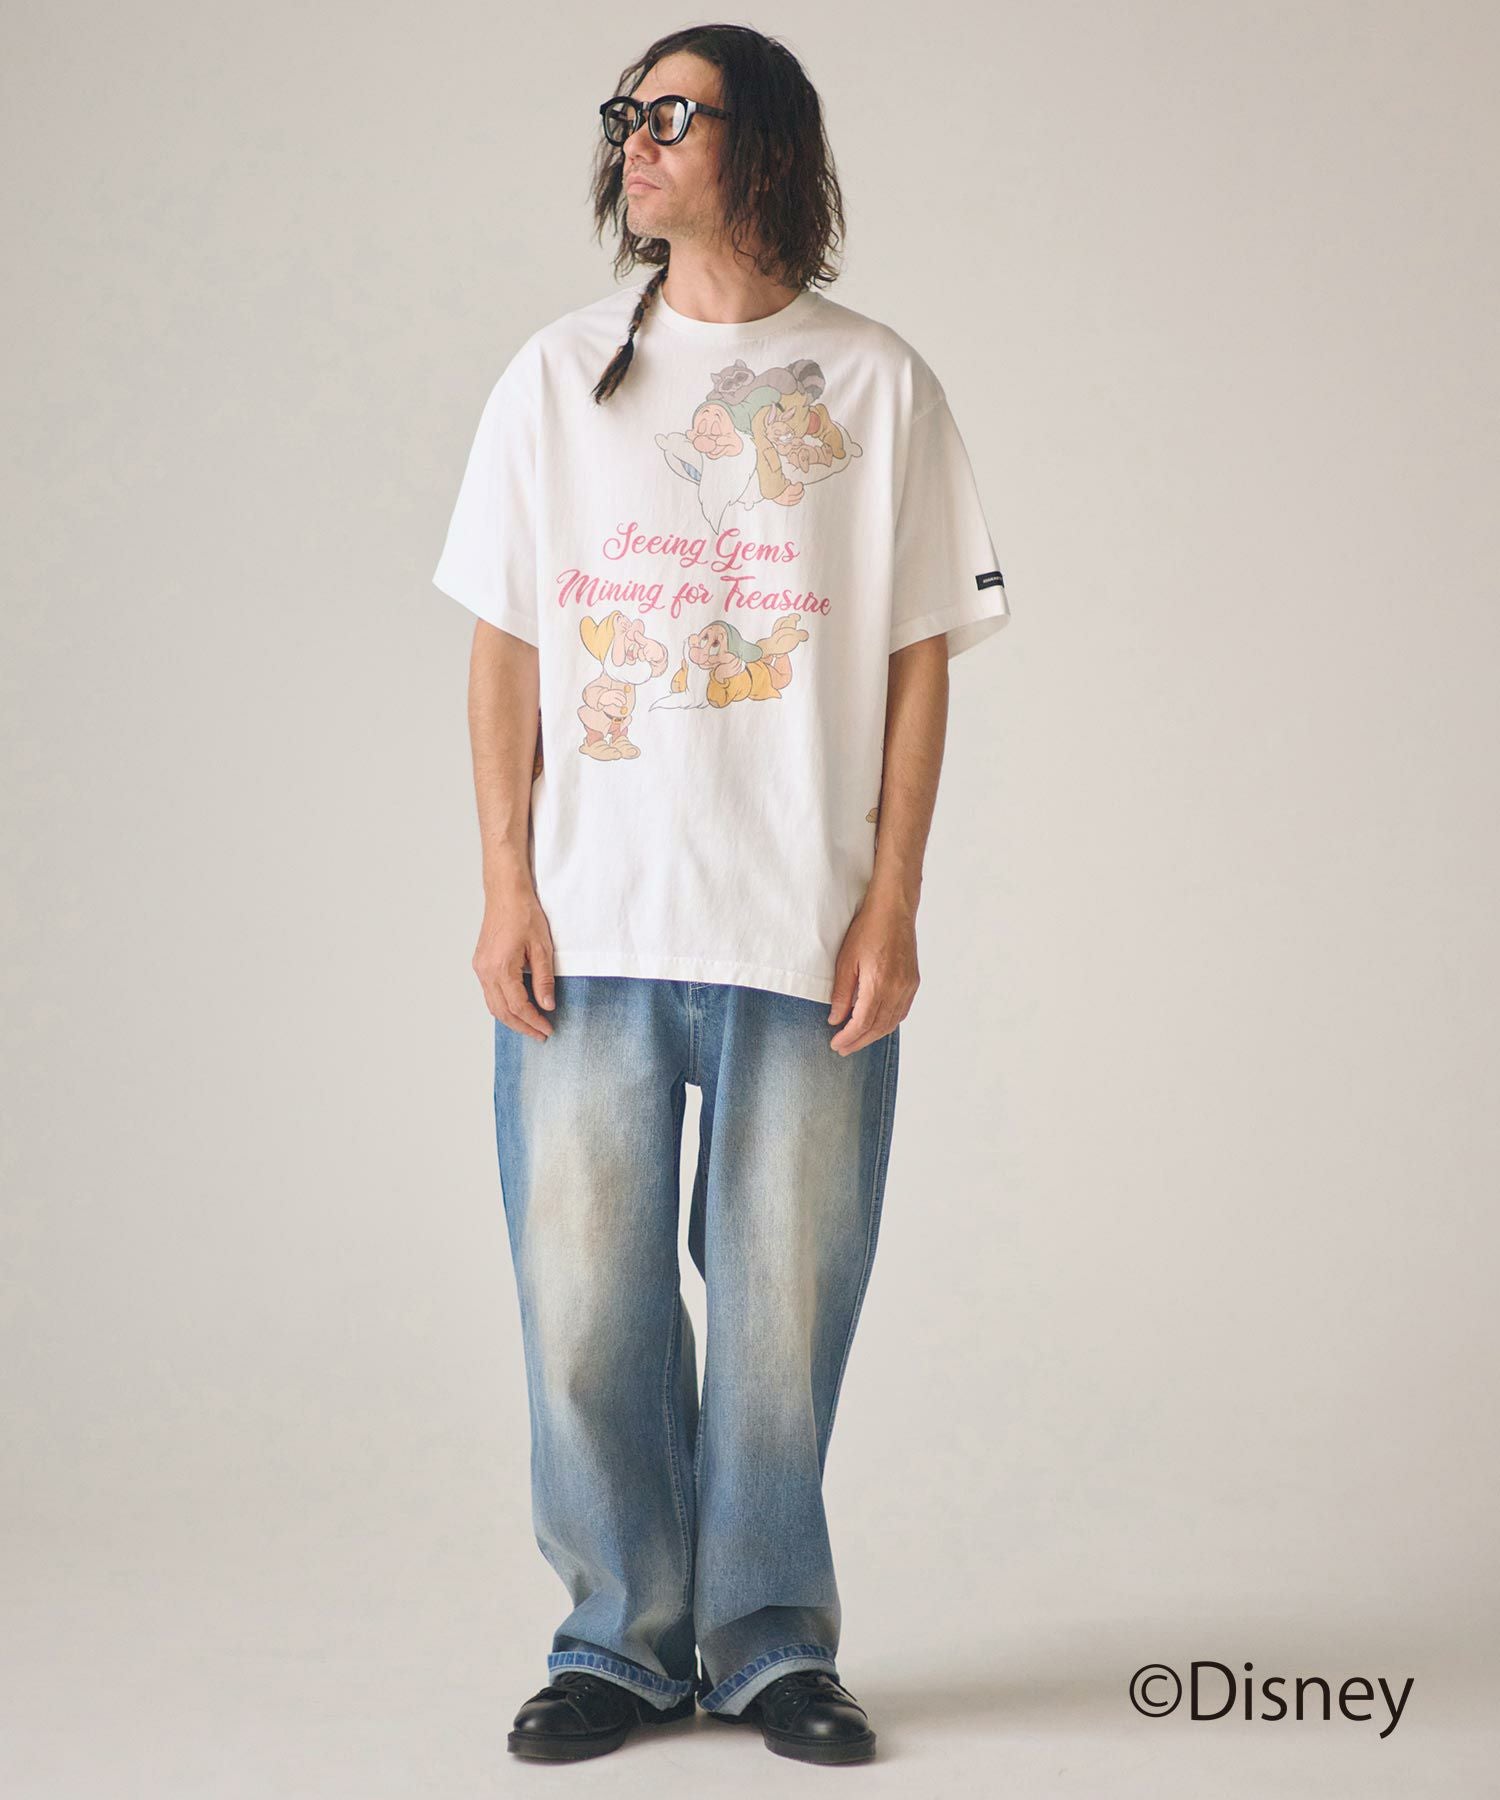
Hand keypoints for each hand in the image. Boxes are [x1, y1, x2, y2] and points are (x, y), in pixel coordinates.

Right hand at [473, 877, 556, 1039]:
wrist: (506, 894)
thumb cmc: (524, 914)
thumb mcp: (542, 948)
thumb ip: (544, 980)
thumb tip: (547, 1005)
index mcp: (501, 968)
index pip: (518, 1006)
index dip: (534, 1022)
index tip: (547, 1030)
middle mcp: (486, 971)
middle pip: (502, 1011)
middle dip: (522, 1026)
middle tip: (540, 1035)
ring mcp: (480, 968)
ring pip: (493, 1004)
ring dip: (511, 1018)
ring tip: (530, 1026)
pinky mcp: (480, 963)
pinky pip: (489, 992)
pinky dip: (502, 1005)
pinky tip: (516, 1008)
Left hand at [827, 890, 918, 1053]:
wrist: (894, 910)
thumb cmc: (868, 929)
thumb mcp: (846, 960)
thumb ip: (841, 993)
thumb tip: (836, 1019)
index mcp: (879, 984)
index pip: (863, 1022)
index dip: (849, 1037)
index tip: (836, 1044)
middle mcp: (897, 989)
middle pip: (879, 1027)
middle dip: (860, 1041)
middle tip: (843, 1049)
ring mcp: (908, 986)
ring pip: (892, 1022)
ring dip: (874, 1035)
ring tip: (857, 1040)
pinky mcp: (913, 982)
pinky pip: (902, 1011)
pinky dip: (888, 1023)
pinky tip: (876, 1025)